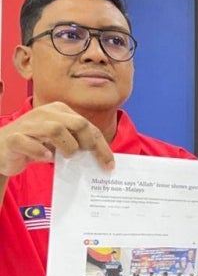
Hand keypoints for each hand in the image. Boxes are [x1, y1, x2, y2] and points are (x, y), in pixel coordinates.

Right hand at [0, 101, 114, 176]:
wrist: (1, 151)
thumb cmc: (35, 146)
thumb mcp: (59, 142)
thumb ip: (77, 143)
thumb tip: (102, 158)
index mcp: (59, 111)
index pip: (88, 126)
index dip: (101, 146)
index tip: (109, 164)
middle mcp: (44, 114)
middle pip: (77, 123)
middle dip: (89, 142)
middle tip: (87, 157)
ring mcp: (28, 125)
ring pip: (56, 129)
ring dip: (67, 147)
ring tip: (66, 157)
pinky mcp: (14, 138)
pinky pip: (29, 142)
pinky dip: (40, 152)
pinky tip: (45, 158)